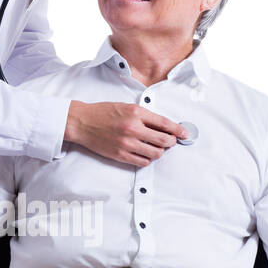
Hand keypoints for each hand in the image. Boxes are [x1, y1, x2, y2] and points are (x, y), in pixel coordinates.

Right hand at [64, 99, 188, 166]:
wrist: (82, 122)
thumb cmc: (104, 112)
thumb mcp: (126, 106)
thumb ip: (144, 115)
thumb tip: (163, 125)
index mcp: (136, 113)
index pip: (164, 123)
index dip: (178, 130)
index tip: (185, 133)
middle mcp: (133, 128)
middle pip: (163, 140)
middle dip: (171, 142)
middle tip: (171, 142)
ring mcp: (126, 143)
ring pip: (155, 153)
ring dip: (160, 152)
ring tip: (157, 148)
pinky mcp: (120, 155)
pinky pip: (142, 162)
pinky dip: (148, 159)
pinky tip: (145, 154)